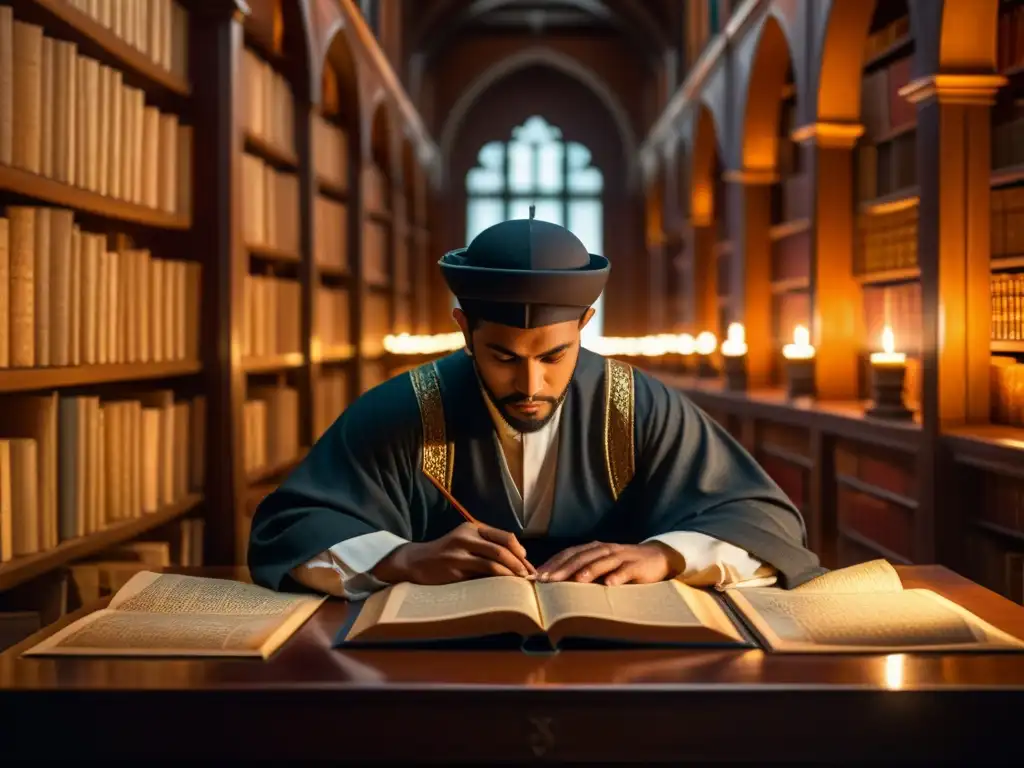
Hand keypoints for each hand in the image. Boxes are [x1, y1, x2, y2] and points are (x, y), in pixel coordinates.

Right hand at [371, 522, 536, 584]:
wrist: (415, 561)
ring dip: (510, 575)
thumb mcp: (465, 540)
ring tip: (519, 584)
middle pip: (501, 550)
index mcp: (472, 528)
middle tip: (529, 577)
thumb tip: (520, 558)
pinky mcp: (453, 571)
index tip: (529, 565)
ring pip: (493, 564)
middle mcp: (465, 538)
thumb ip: (487, 544)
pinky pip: (480, 577)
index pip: (504, 537)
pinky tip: (502, 589)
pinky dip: (495, 583)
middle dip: (519, 565)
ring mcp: (458, 554)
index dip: (520, 552)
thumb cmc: (446, 553)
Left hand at [536, 541, 678, 585]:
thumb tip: (555, 584)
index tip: (537, 576)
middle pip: (581, 557)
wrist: (656, 558)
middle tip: (548, 580)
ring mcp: (621, 557)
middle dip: (563, 568)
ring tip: (576, 580)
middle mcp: (605, 550)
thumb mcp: (601, 566)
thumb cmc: (623, 565)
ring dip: (589, 571)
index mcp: (593, 549)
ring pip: (602, 561)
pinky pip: (626, 570)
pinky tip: (610, 584)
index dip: (553, 563)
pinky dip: (618, 576)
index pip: (569, 554)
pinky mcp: (637, 566)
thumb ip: (583, 571)